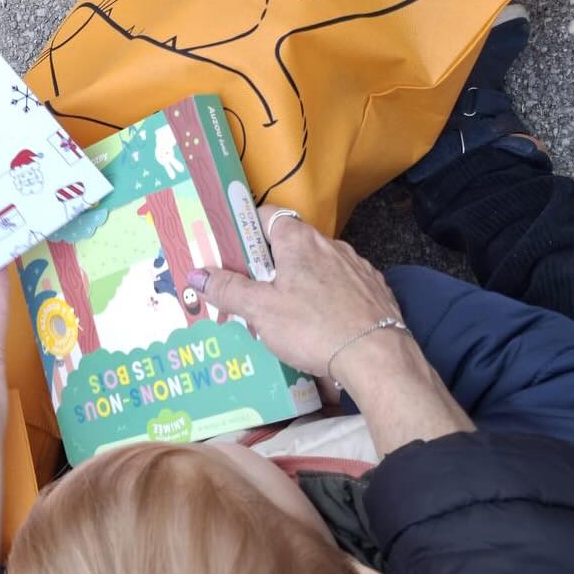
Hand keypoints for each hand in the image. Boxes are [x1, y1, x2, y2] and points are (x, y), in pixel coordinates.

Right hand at [194, 209, 472, 454]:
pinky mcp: (375, 290)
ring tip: (287, 312)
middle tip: (253, 290)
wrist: (377, 358)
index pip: (269, 215)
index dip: (248, 228)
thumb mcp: (260, 311)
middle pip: (292, 243)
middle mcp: (330, 245)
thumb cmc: (313, 327)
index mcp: (299, 241)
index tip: (234, 249)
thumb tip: (196, 275)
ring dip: (302, 280)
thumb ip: (227, 290)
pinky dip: (329, 297)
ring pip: (319, 266)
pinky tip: (322, 323)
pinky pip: (343, 286)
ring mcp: (357, 267)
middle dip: (271, 263)